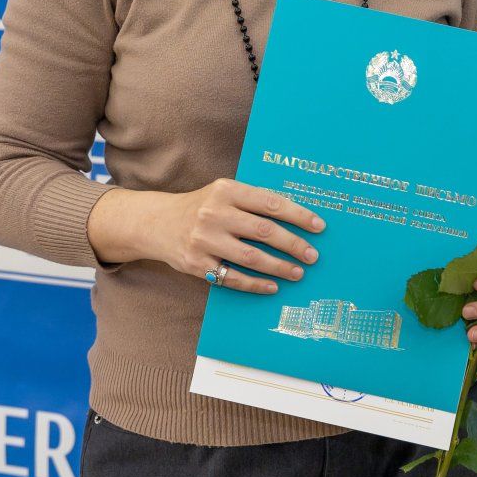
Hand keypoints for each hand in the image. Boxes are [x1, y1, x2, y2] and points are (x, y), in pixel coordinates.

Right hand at [144, 179, 325, 294]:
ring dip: (279, 267)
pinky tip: (272, 286)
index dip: (298, 215)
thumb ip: (252, 200)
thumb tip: (296, 216)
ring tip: (298, 272)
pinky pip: (232, 278)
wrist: (157, 223)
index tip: (319, 226)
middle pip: (264, 231)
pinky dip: (255, 284)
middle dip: (293, 244)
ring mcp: (204, 240)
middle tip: (313, 255)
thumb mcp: (222, 193)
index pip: (270, 202)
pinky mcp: (196, 263)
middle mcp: (214, 213)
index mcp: (226, 191)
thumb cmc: (201, 206)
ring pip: (251, 257)